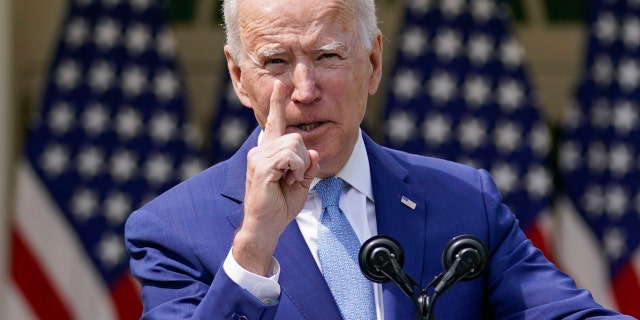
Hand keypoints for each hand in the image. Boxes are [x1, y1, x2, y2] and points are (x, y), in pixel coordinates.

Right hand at [232, 80, 319, 275]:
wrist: (265, 227)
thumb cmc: (280, 207)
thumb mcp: (301, 182)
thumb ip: (308, 165)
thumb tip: (314, 152)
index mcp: (269, 151)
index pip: (275, 123)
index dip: (278, 103)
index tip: (280, 84)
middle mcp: (261, 150)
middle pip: (295, 137)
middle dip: (304, 159)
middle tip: (295, 178)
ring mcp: (258, 157)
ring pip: (295, 145)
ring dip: (300, 167)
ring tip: (289, 181)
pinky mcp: (261, 167)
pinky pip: (290, 156)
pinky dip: (297, 169)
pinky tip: (289, 181)